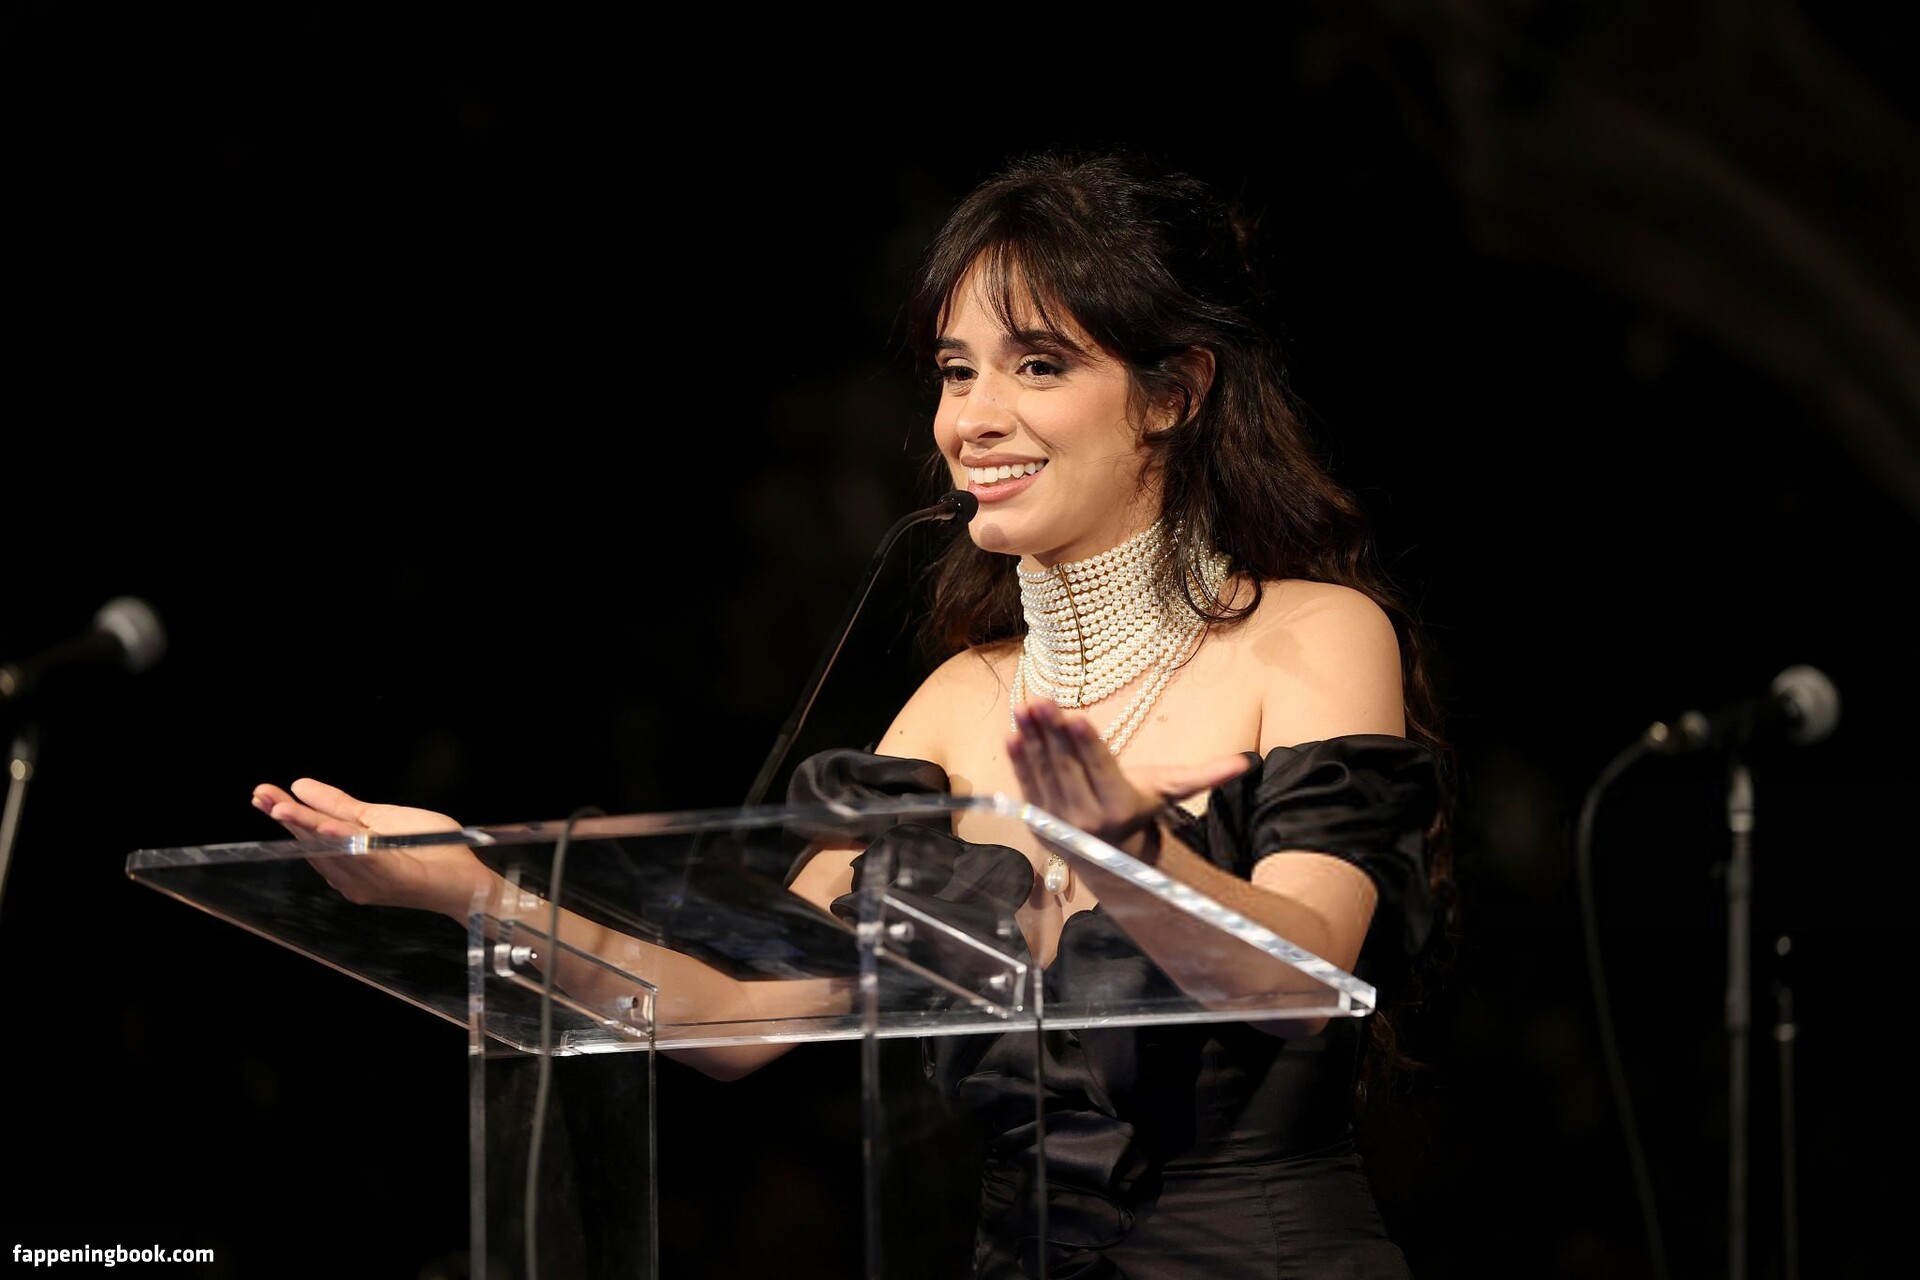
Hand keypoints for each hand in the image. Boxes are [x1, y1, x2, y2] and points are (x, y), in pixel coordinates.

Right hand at [251, 778, 492, 919]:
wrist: (467, 876)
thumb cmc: (430, 848)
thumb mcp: (379, 818)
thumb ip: (340, 806)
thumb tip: (301, 786)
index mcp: (347, 857)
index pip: (310, 833)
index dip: (286, 813)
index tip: (261, 793)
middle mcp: (351, 874)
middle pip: (313, 841)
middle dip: (286, 817)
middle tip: (260, 795)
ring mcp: (370, 880)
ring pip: (332, 848)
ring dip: (307, 827)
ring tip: (282, 808)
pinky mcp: (393, 878)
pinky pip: (365, 858)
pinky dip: (345, 842)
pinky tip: (328, 827)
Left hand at [1006, 698, 1254, 857]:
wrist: (1110, 854)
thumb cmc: (1142, 808)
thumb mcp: (1171, 790)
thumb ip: (1204, 776)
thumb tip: (1247, 762)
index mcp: (1120, 806)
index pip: (1101, 769)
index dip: (1086, 743)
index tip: (1075, 716)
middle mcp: (1087, 818)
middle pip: (1068, 768)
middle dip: (1053, 733)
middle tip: (1043, 700)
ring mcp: (1058, 820)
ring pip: (1044, 772)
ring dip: (1031, 739)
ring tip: (1026, 707)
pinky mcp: (1037, 818)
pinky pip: (1026, 785)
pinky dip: (1017, 760)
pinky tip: (1012, 733)